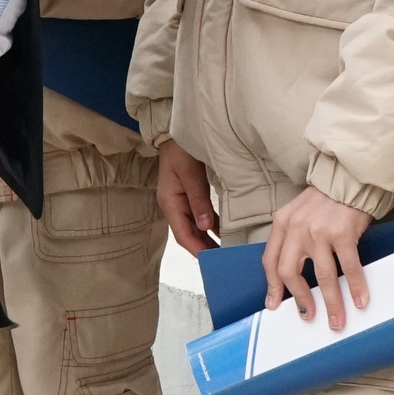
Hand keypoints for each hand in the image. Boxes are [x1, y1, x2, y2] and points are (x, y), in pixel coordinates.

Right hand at [156, 138, 220, 255]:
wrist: (175, 133)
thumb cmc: (181, 150)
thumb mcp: (191, 174)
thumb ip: (198, 200)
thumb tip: (205, 228)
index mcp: (169, 202)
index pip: (182, 234)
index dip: (196, 248)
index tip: (210, 261)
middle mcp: (173, 205)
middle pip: (187, 233)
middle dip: (203, 247)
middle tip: (222, 260)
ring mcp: (180, 201)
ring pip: (193, 226)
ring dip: (206, 238)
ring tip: (223, 250)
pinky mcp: (188, 195)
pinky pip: (199, 215)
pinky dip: (209, 225)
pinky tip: (221, 231)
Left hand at [263, 184, 372, 330]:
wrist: (349, 178)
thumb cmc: (325, 198)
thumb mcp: (298, 212)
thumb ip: (291, 236)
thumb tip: (291, 273)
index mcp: (282, 223)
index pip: (270, 261)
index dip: (272, 286)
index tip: (275, 305)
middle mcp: (297, 228)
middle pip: (290, 272)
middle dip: (300, 299)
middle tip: (308, 315)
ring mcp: (320, 231)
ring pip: (322, 276)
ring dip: (331, 302)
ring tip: (336, 320)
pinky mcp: (343, 233)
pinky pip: (349, 267)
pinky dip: (356, 287)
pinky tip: (360, 300)